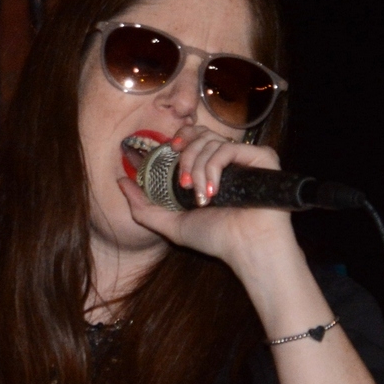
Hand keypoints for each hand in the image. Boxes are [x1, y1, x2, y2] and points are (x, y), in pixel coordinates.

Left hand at [115, 123, 299, 272]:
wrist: (246, 249)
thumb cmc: (216, 238)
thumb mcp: (171, 223)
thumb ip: (143, 206)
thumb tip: (121, 181)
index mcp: (211, 169)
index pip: (193, 137)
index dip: (179, 138)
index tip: (170, 151)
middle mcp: (229, 160)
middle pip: (200, 134)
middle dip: (185, 156)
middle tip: (184, 182)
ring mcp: (246, 157)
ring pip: (211, 141)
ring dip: (198, 168)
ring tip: (201, 196)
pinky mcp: (262, 157)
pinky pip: (228, 148)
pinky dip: (214, 167)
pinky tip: (214, 191)